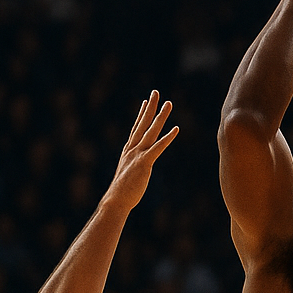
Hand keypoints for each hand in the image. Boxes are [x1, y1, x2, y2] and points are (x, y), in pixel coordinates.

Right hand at [105, 92, 177, 208]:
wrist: (116, 200)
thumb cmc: (122, 192)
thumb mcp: (128, 174)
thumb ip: (132, 167)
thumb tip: (135, 168)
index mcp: (128, 150)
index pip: (136, 128)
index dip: (141, 114)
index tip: (146, 101)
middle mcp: (132, 149)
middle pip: (143, 123)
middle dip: (150, 107)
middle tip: (156, 92)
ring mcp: (138, 154)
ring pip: (151, 131)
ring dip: (160, 116)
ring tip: (169, 103)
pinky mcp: (144, 163)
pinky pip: (158, 147)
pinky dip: (167, 137)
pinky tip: (176, 129)